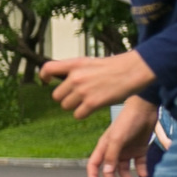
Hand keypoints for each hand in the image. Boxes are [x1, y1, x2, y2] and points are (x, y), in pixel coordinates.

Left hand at [41, 50, 155, 116]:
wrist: (133, 70)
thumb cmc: (115, 66)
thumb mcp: (91, 62)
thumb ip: (76, 70)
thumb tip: (65, 80)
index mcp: (74, 64)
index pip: (47, 68)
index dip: (44, 76)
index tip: (46, 81)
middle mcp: (75, 77)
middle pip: (56, 96)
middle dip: (65, 98)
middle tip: (78, 97)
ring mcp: (83, 91)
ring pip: (66, 106)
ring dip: (75, 107)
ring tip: (87, 101)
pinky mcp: (92, 103)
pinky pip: (78, 115)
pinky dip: (83, 114)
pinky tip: (92, 108)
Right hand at [84, 96, 158, 176]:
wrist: (145, 109)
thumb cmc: (128, 121)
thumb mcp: (117, 138)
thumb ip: (111, 155)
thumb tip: (106, 172)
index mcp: (104, 146)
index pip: (94, 164)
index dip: (92, 176)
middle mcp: (114, 150)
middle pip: (109, 170)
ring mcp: (127, 150)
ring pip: (124, 169)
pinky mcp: (140, 149)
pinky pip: (139, 164)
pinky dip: (141, 171)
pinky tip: (144, 175)